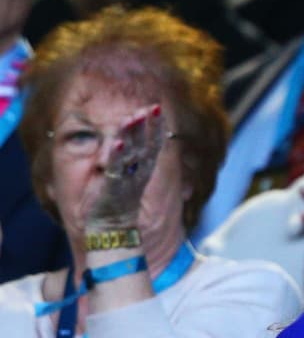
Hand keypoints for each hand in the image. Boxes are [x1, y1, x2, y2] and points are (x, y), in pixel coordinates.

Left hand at [84, 104, 164, 230]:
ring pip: (131, 155)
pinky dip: (115, 157)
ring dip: (132, 136)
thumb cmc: (116, 202)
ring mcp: (126, 181)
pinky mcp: (112, 190)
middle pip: (144, 146)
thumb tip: (126, 139)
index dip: (156, 127)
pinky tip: (115, 143)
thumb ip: (128, 159)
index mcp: (142, 169)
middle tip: (150, 107)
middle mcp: (138, 174)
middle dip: (147, 126)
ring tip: (132, 119)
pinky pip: (115, 171)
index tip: (157, 108)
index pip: (153, 145)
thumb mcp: (125, 177)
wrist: (112, 230)